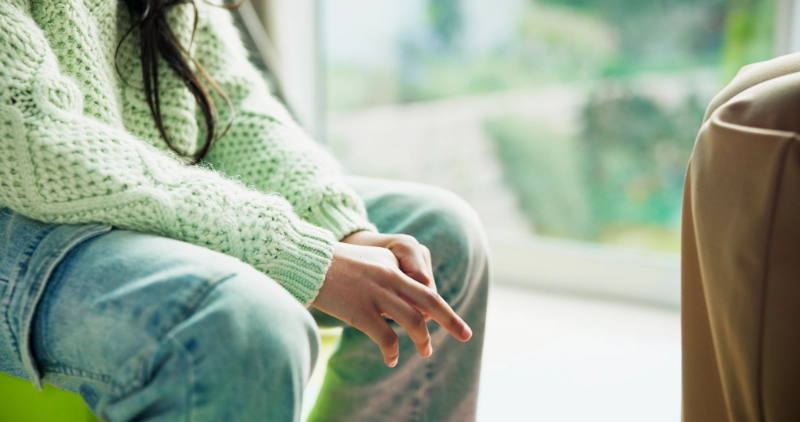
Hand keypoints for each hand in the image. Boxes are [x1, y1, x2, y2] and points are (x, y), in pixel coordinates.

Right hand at [311, 241, 471, 366]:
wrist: (309, 263)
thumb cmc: (338, 264)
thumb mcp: (371, 263)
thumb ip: (391, 276)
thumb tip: (408, 300)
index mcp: (394, 267)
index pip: (425, 289)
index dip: (439, 308)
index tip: (447, 320)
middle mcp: (391, 279)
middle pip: (430, 303)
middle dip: (451, 321)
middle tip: (466, 335)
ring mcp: (377, 296)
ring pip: (413, 322)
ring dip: (423, 341)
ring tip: (426, 352)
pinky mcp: (361, 313)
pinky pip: (386, 338)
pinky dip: (393, 352)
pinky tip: (392, 360)